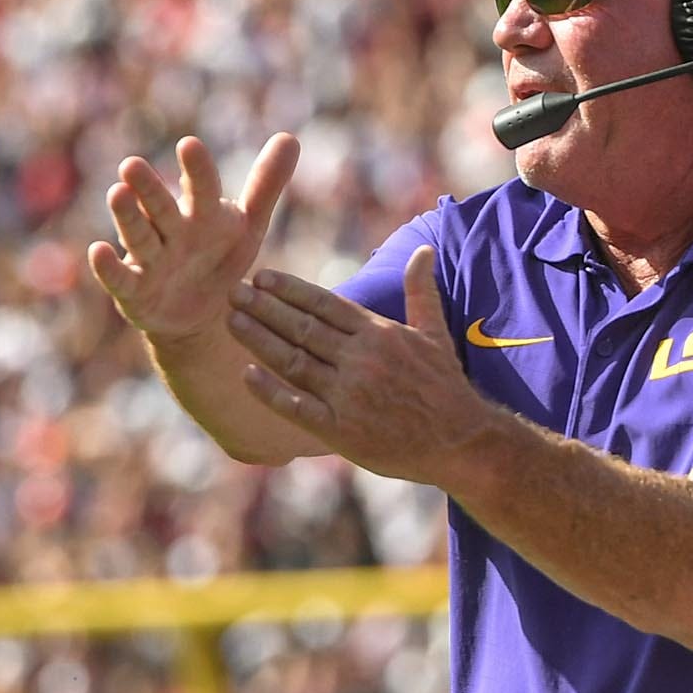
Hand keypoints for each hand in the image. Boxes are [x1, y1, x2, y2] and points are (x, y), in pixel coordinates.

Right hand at [88, 134, 299, 342]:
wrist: (200, 313)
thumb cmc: (220, 258)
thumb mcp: (248, 225)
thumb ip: (265, 184)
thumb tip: (290, 136)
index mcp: (201, 213)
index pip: (200, 187)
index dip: (197, 169)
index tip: (190, 145)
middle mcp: (171, 230)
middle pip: (160, 206)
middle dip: (148, 188)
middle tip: (132, 164)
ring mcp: (150, 259)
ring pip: (138, 235)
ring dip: (127, 216)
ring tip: (116, 192)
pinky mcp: (133, 290)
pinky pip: (120, 278)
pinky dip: (107, 267)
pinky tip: (97, 250)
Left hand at [225, 245, 493, 483]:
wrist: (460, 441)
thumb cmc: (445, 387)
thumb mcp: (435, 334)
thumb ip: (422, 291)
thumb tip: (423, 251)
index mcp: (378, 333)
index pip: (324, 304)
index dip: (289, 289)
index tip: (261, 277)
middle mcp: (360, 359)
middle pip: (302, 327)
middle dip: (264, 307)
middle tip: (233, 290)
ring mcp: (349, 395)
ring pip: (294, 360)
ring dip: (259, 339)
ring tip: (231, 320)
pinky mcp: (342, 430)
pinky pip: (298, 407)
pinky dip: (271, 391)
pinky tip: (246, 374)